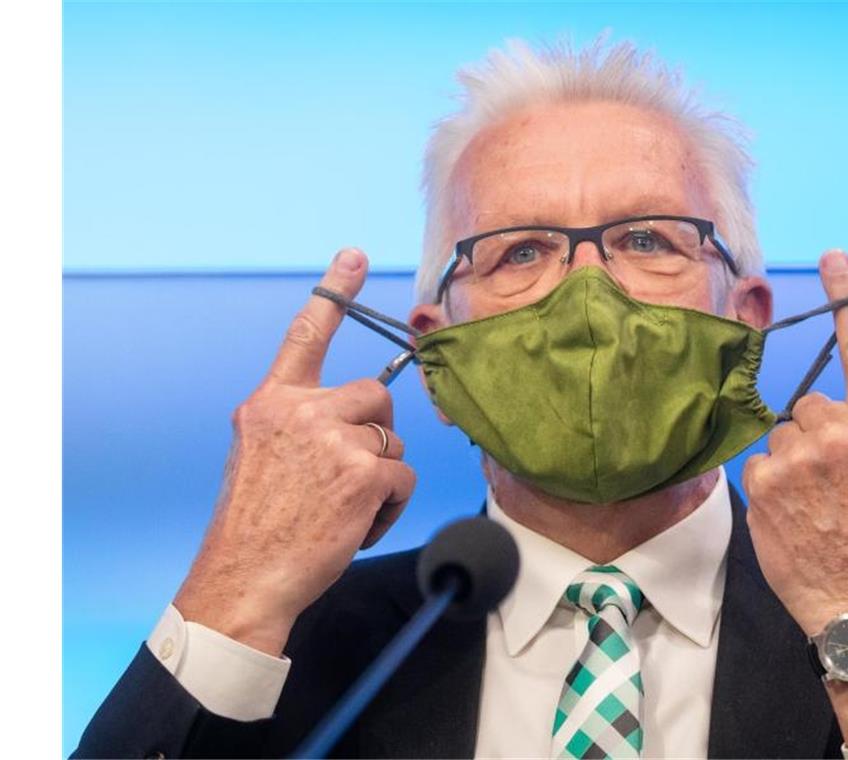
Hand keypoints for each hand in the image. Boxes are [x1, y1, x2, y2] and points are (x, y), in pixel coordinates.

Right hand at [173, 248, 416, 655]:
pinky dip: (391, 506)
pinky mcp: (364, 473)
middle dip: (377, 429)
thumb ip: (297, 424)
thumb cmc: (257, 525)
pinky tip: (356, 526)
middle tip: (352, 471)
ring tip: (343, 508)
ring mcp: (334, 439)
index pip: (306, 335)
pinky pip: (405, 476)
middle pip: (377, 393)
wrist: (245, 580)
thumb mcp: (260, 456)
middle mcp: (301, 411)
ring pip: (393, 438)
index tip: (354, 255)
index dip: (335, 293)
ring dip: (381, 475)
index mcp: (270, 404)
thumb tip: (348, 416)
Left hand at [743, 249, 847, 636]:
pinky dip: (771, 482)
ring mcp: (796, 459)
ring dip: (791, 458)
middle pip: (808, 402)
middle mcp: (836, 435)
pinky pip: (759, 463)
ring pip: (780, 434)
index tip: (833, 257)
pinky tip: (792, 512)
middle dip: (815, 430)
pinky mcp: (762, 484)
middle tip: (829, 475)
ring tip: (812, 501)